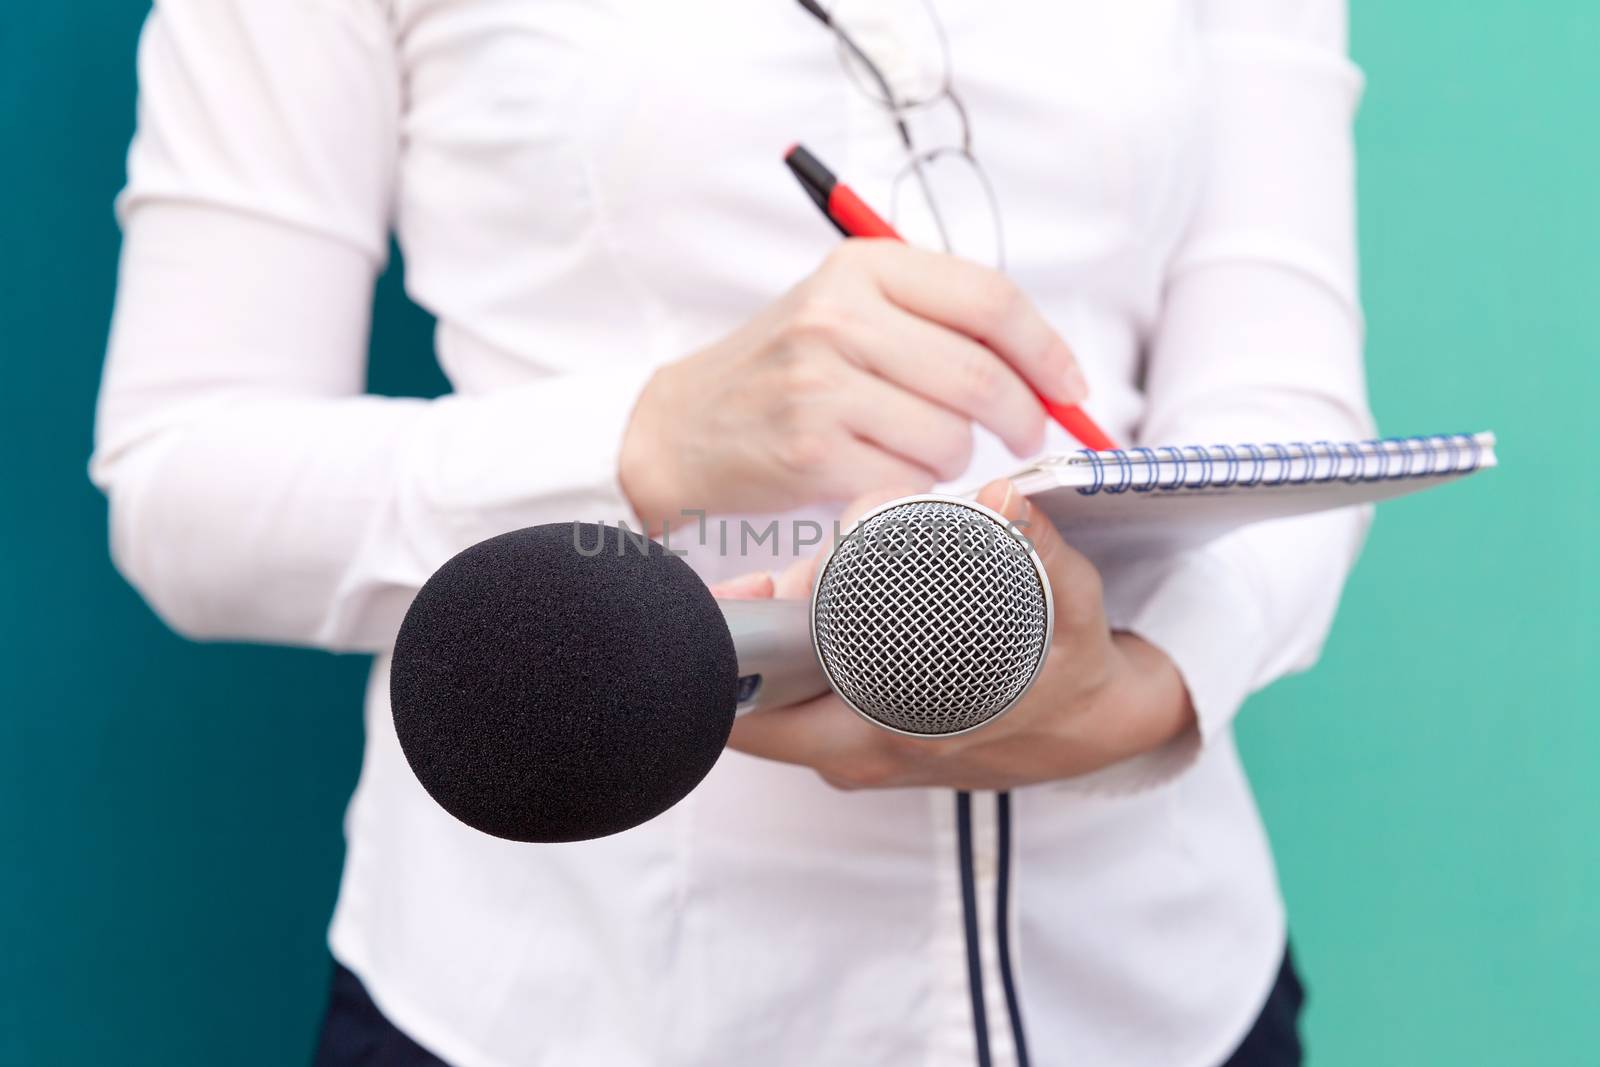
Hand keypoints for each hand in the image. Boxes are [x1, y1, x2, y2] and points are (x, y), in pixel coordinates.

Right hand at [618, 241, 1087, 532]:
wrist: (681, 427)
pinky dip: (916, 489)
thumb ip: (936, 319)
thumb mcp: (846, 310)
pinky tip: (885, 474)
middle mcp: (839, 317)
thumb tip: (1047, 368)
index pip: (988, 299)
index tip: (1072, 387)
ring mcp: (821, 385)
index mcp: (860, 268)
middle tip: (1027, 435)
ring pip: (951, 437)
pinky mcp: (811, 451)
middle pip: (981, 374)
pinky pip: (911, 482)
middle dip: (1024, 416)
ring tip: (920, 450)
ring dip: (957, 458)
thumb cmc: (783, 371)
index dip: (1047, 349)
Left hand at [717, 480, 1196, 790]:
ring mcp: (861, 757)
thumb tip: (1003, 500)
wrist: (1094, 730)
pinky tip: (815, 610)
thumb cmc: (1071, 669)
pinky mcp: (866, 749)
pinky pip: (804, 708)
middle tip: (777, 578)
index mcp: (889, 734)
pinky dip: (799, 661)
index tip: (756, 586)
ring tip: (804, 587)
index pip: (769, 711)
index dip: (751, 641)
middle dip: (758, 637)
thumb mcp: (1066, 605)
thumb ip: (1033, 548)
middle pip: (760, 706)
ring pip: (778, 705)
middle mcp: (862, 755)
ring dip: (779, 646)